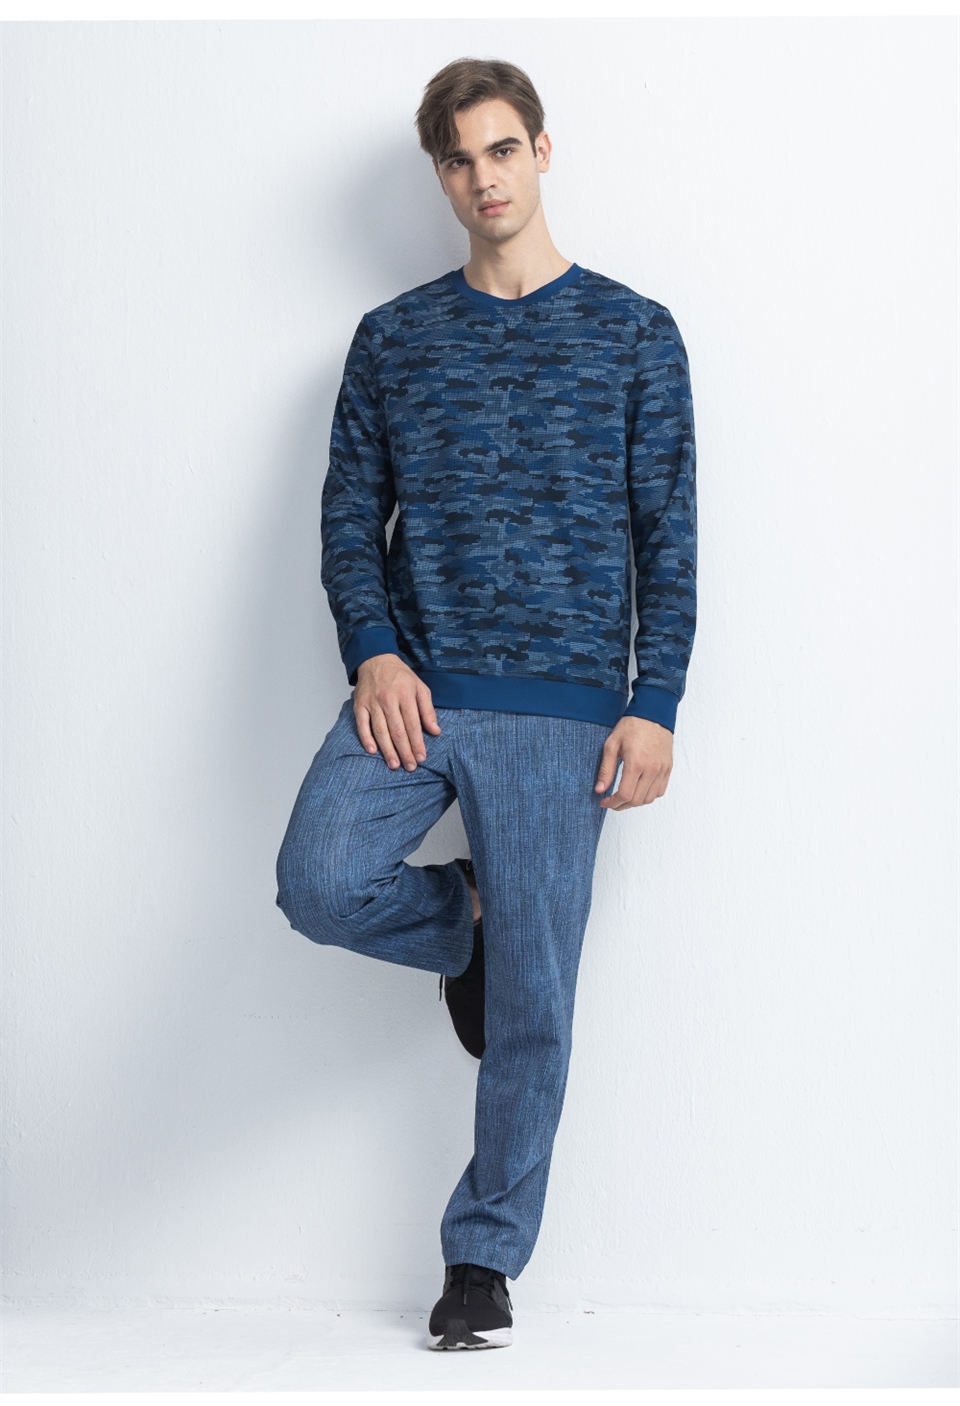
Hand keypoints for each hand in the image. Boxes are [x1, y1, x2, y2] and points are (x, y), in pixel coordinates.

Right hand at [354, 654, 440, 770]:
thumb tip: (435, 731)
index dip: (417, 743)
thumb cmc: (400, 676)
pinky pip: (362, 725)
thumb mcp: (420, 687)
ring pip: (380, 730)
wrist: (375, 659)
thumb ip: (428, 709)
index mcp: (405, 695)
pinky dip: (366, 738)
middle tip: (410, 766)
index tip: (421, 757)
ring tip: (394, 764)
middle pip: (397, 730)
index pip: (413, 724)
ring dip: (387, 749)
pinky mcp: (359, 705)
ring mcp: (372, 703)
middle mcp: (388, 699)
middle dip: (404, 751)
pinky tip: (373, 751)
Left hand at [595, 715, 672, 809]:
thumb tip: (600, 789)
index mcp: (636, 763)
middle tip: (612, 802)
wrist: (653, 714)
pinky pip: (660, 791)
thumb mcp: (612, 745)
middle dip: (622, 805)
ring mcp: (662, 770)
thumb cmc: (632, 726)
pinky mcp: (668, 768)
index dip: (613, 803)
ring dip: (635, 802)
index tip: (604, 802)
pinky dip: (649, 796)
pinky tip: (639, 791)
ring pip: (649, 798)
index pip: (625, 795)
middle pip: (637, 800)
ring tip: (624, 798)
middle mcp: (652, 769)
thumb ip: (606, 769)